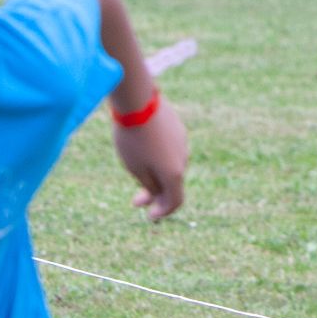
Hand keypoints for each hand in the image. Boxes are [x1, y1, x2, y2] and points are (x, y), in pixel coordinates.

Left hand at [112, 100, 187, 221]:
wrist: (137, 101)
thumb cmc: (133, 139)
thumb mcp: (136, 169)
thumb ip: (149, 186)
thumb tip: (158, 194)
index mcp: (174, 174)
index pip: (175, 201)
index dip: (163, 212)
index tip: (149, 216)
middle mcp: (183, 159)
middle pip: (172, 184)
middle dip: (154, 194)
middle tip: (135, 200)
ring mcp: (182, 142)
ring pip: (171, 165)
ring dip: (156, 174)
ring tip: (134, 168)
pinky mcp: (177, 128)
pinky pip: (170, 149)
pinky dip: (159, 157)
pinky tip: (142, 148)